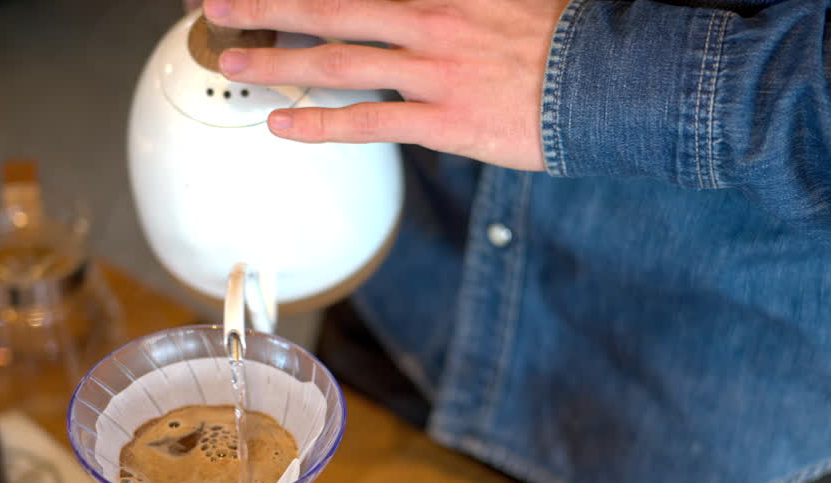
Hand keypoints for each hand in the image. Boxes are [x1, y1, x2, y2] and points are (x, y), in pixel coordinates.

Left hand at [198, 0, 570, 170]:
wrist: (612, 84)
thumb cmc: (565, 41)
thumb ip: (456, 1)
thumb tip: (409, 11)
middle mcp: (431, 18)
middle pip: (331, 6)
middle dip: (268, 3)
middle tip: (218, 6)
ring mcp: (434, 69)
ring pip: (336, 58)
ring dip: (276, 58)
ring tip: (233, 62)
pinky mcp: (444, 120)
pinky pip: (367, 121)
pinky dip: (319, 121)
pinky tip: (283, 123)